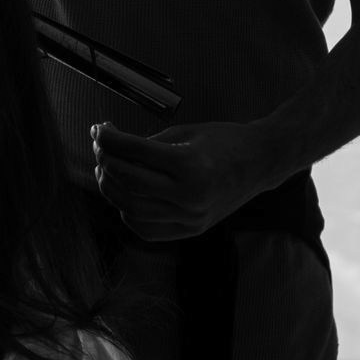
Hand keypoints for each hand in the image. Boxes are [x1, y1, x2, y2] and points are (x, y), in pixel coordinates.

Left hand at [91, 120, 277, 241]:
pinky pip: (146, 229)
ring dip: (110, 188)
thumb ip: (146, 145)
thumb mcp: (184, 133)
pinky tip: (125, 195)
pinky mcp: (190, 230)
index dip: (108, 139)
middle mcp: (189, 195)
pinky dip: (127, 213)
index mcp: (188, 164)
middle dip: (105, 162)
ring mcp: (190, 217)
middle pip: (128, 183)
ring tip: (106, 170)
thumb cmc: (224, 141)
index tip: (98, 128)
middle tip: (100, 147)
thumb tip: (110, 148)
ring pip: (131, 210)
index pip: (133, 152)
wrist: (261, 162)